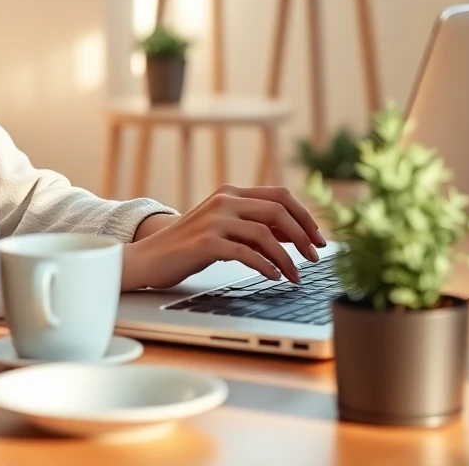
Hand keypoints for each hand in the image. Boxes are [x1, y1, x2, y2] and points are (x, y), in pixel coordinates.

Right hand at [121, 185, 325, 290]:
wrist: (149, 257)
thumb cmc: (189, 246)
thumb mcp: (225, 227)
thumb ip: (254, 225)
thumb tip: (294, 234)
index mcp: (232, 192)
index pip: (281, 196)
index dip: (305, 217)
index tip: (319, 239)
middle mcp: (224, 200)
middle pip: (278, 211)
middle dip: (303, 236)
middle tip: (315, 258)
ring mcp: (214, 220)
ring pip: (265, 234)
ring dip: (287, 258)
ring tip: (295, 276)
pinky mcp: (205, 243)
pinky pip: (246, 253)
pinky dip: (266, 266)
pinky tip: (274, 277)